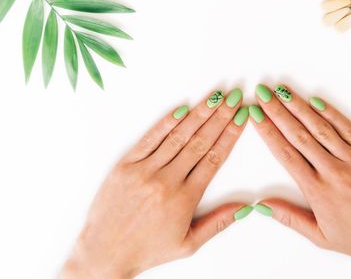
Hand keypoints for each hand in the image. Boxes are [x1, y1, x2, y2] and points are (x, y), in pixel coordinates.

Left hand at [60, 89, 251, 278]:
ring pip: (178, 137)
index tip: (241, 119)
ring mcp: (144, 171)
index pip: (213, 159)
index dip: (230, 136)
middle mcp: (166, 181)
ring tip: (215, 97)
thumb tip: (246, 207)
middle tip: (234, 98)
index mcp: (184, 200)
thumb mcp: (188, 244)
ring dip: (199, 114)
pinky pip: (149, 139)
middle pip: (200, 142)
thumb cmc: (147, 250)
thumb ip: (218, 223)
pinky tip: (181, 109)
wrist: (104, 254)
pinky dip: (166, 123)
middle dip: (220, 117)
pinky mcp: (125, 166)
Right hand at [249, 84, 350, 278]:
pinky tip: (316, 101)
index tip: (256, 116)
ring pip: (321, 127)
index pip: (286, 154)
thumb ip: (289, 217)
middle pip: (299, 135)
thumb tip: (261, 205)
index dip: (268, 132)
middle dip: (278, 111)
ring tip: (283, 91)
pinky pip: (349, 129)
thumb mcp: (321, 237)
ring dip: (299, 107)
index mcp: (319, 192)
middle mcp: (335, 172)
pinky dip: (332, 113)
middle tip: (263, 94)